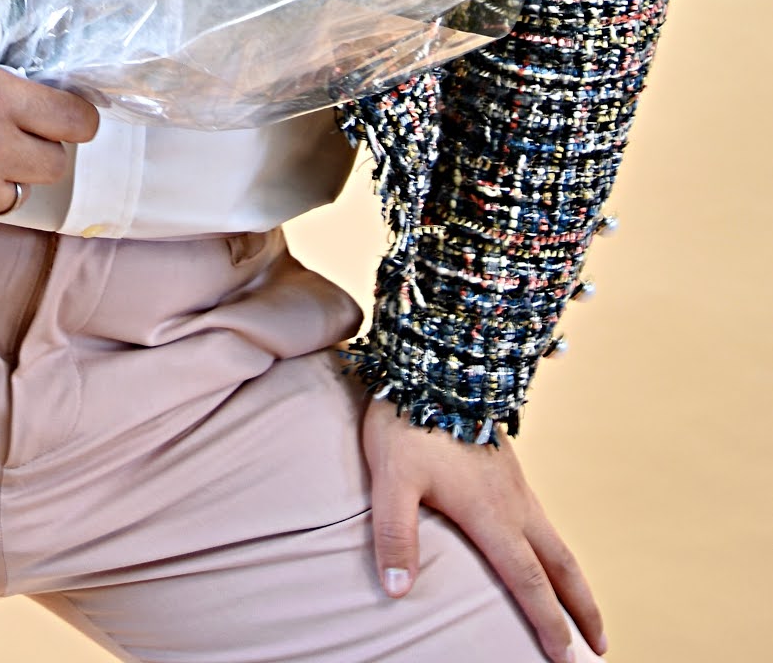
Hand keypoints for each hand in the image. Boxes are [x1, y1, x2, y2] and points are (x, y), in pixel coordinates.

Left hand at [362, 395, 605, 661]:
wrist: (430, 360)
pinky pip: (541, 516)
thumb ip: (394, 534)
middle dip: (582, 609)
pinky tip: (542, 549)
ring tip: (582, 609)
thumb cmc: (406, 420)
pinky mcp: (506, 464)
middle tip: (601, 648)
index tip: (568, 661)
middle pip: (560, 566)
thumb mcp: (390, 479)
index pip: (528, 582)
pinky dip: (555, 548)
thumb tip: (398, 591)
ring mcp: (514, 481)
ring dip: (573, 579)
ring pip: (555, 539)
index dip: (549, 624)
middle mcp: (513, 501)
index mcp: (491, 513)